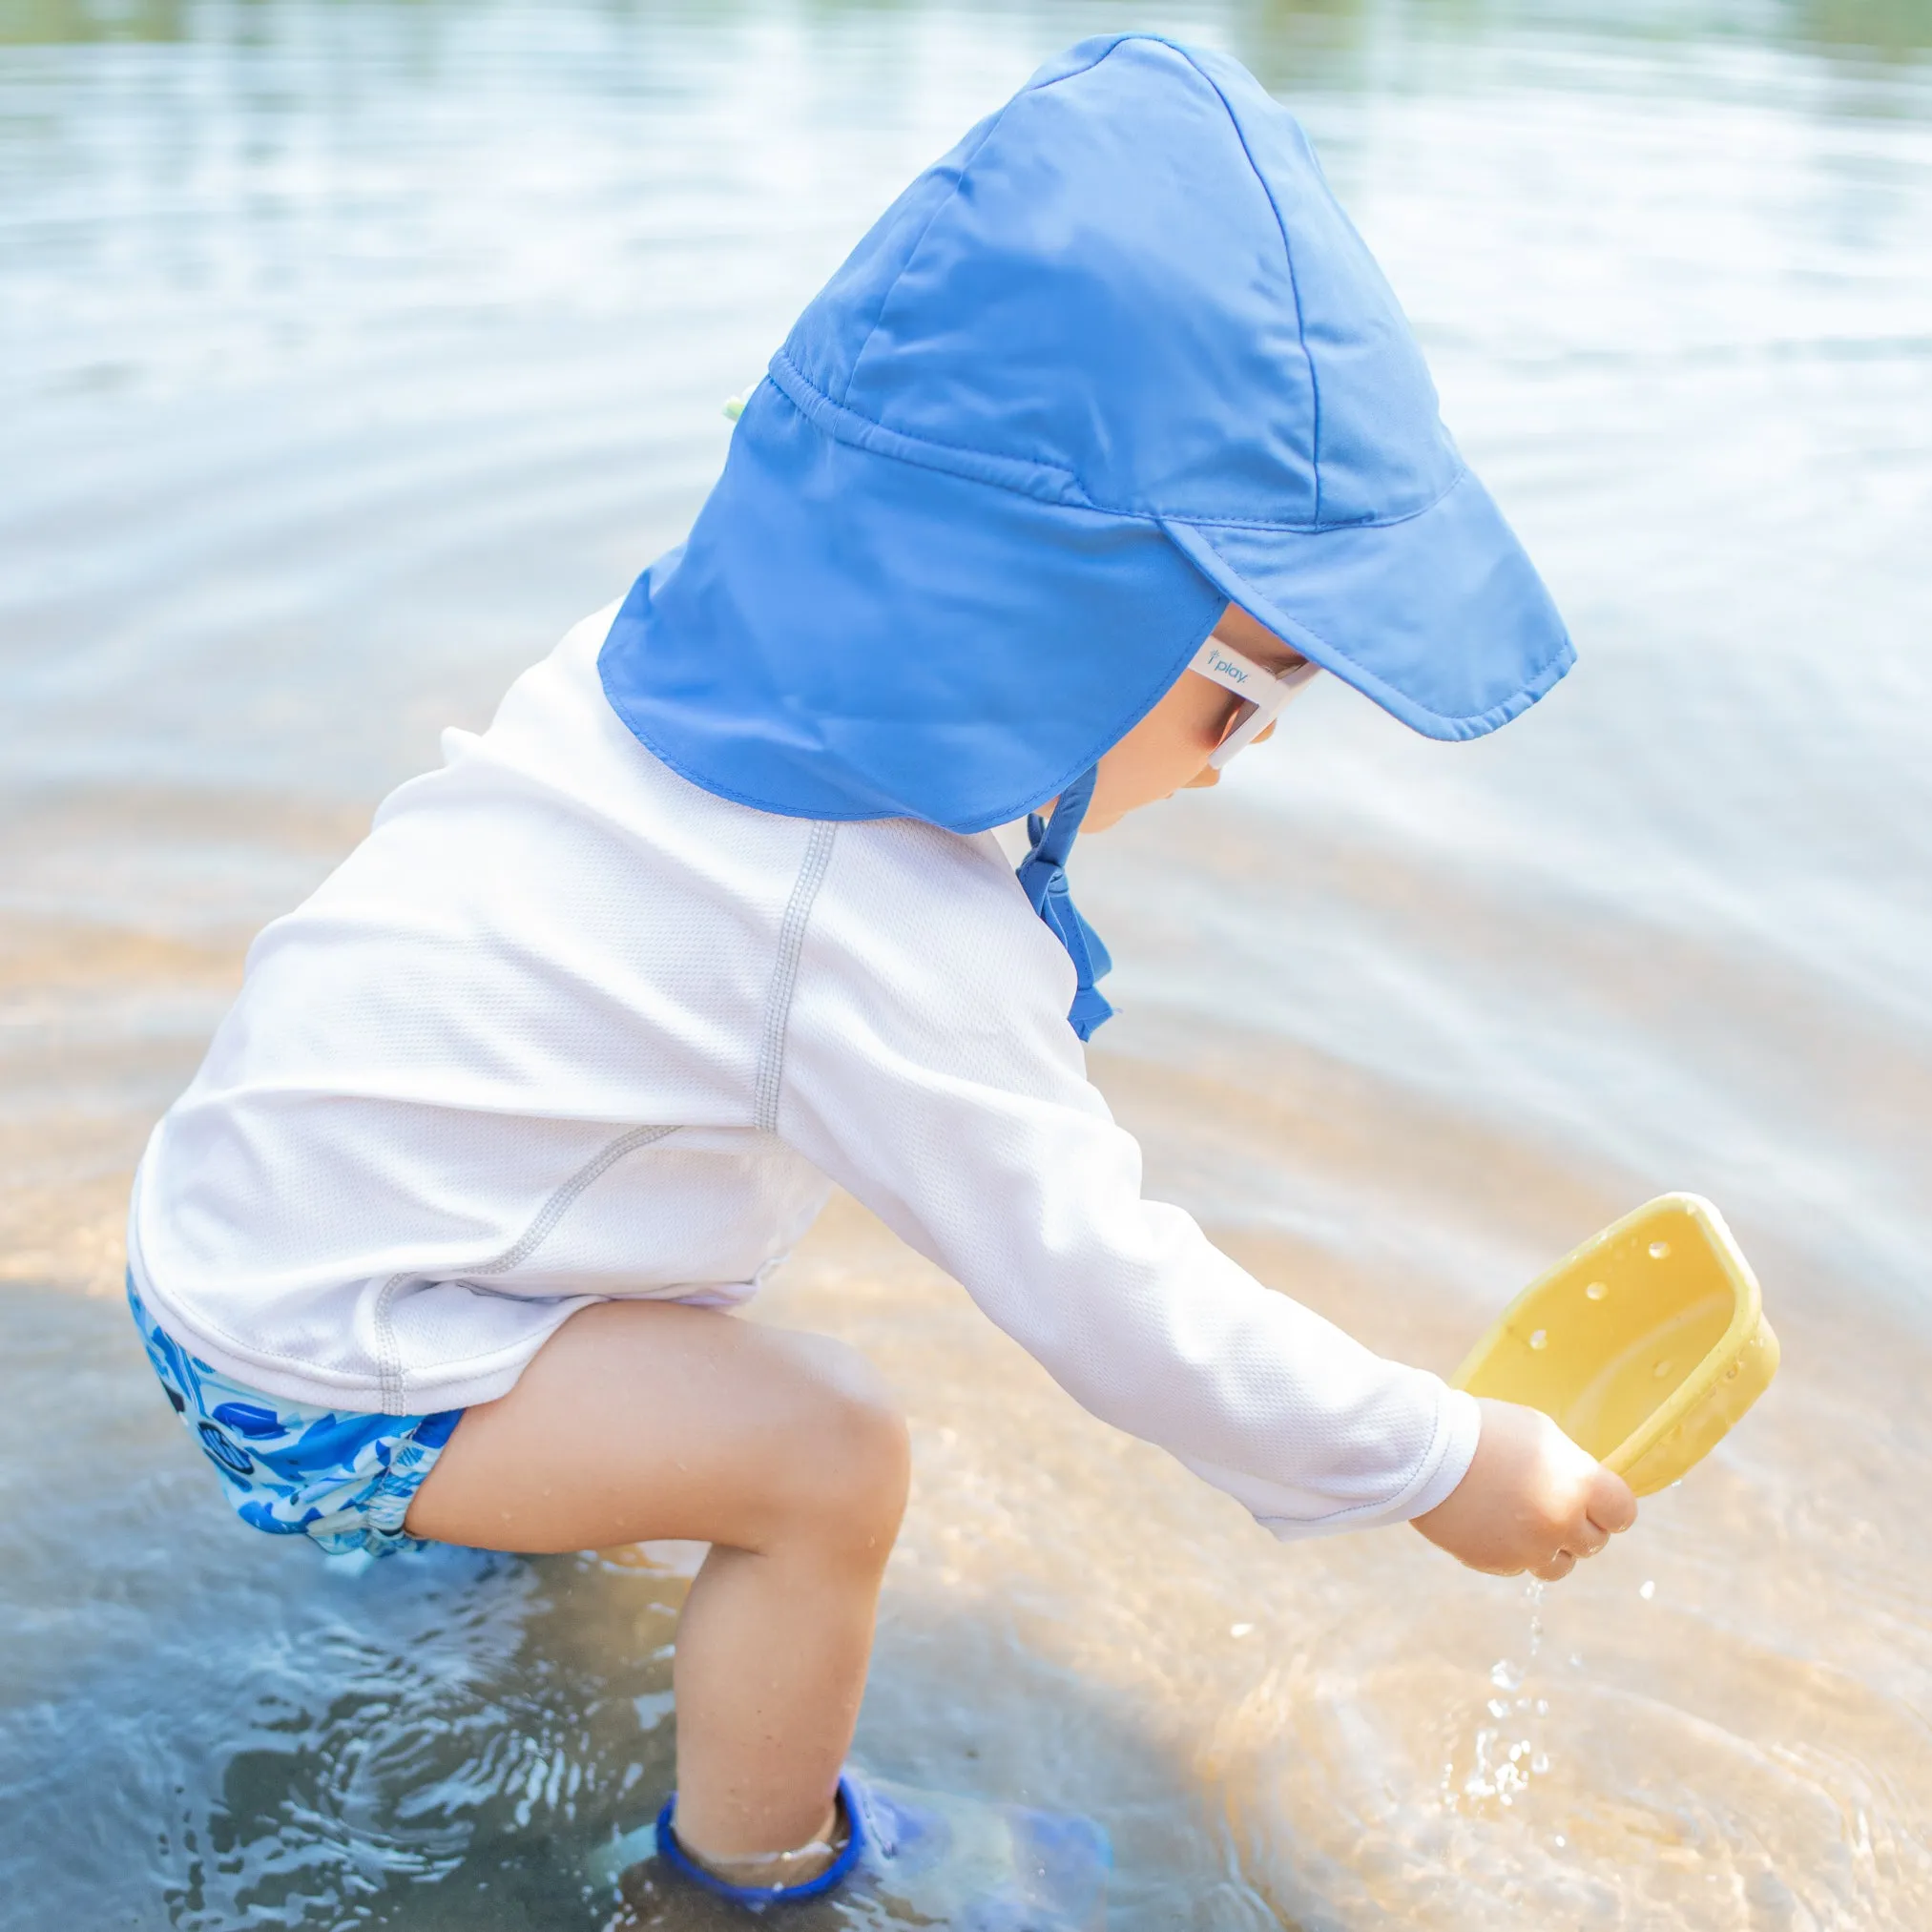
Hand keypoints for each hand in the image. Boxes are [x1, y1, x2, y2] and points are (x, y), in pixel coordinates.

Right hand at [1411, 1398, 1636, 1580]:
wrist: (1425, 1450)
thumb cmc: (1485, 1429)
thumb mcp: (1540, 1434)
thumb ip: (1568, 1467)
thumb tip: (1580, 1489)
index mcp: (1580, 1485)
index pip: (1623, 1513)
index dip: (1611, 1508)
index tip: (1599, 1503)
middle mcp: (1561, 1523)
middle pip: (1594, 1542)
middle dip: (1578, 1525)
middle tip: (1552, 1504)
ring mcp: (1529, 1549)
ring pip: (1560, 1565)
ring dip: (1551, 1548)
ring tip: (1525, 1522)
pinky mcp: (1497, 1563)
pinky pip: (1517, 1565)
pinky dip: (1511, 1550)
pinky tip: (1491, 1523)